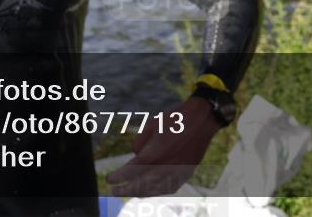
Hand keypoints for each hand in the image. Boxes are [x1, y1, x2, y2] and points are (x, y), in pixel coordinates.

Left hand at [107, 97, 221, 196]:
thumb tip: (136, 155)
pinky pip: (169, 187)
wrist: (201, 119)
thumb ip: (139, 142)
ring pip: (155, 189)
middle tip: (114, 191)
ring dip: (140, 192)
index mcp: (155, 152)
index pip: (132, 170)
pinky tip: (149, 190)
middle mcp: (165, 165)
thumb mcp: (152, 124)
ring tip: (129, 191)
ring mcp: (177, 171)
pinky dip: (157, 191)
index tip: (109, 179)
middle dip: (126, 189)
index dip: (118, 177)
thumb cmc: (175, 119)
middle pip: (141, 184)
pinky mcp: (186, 172)